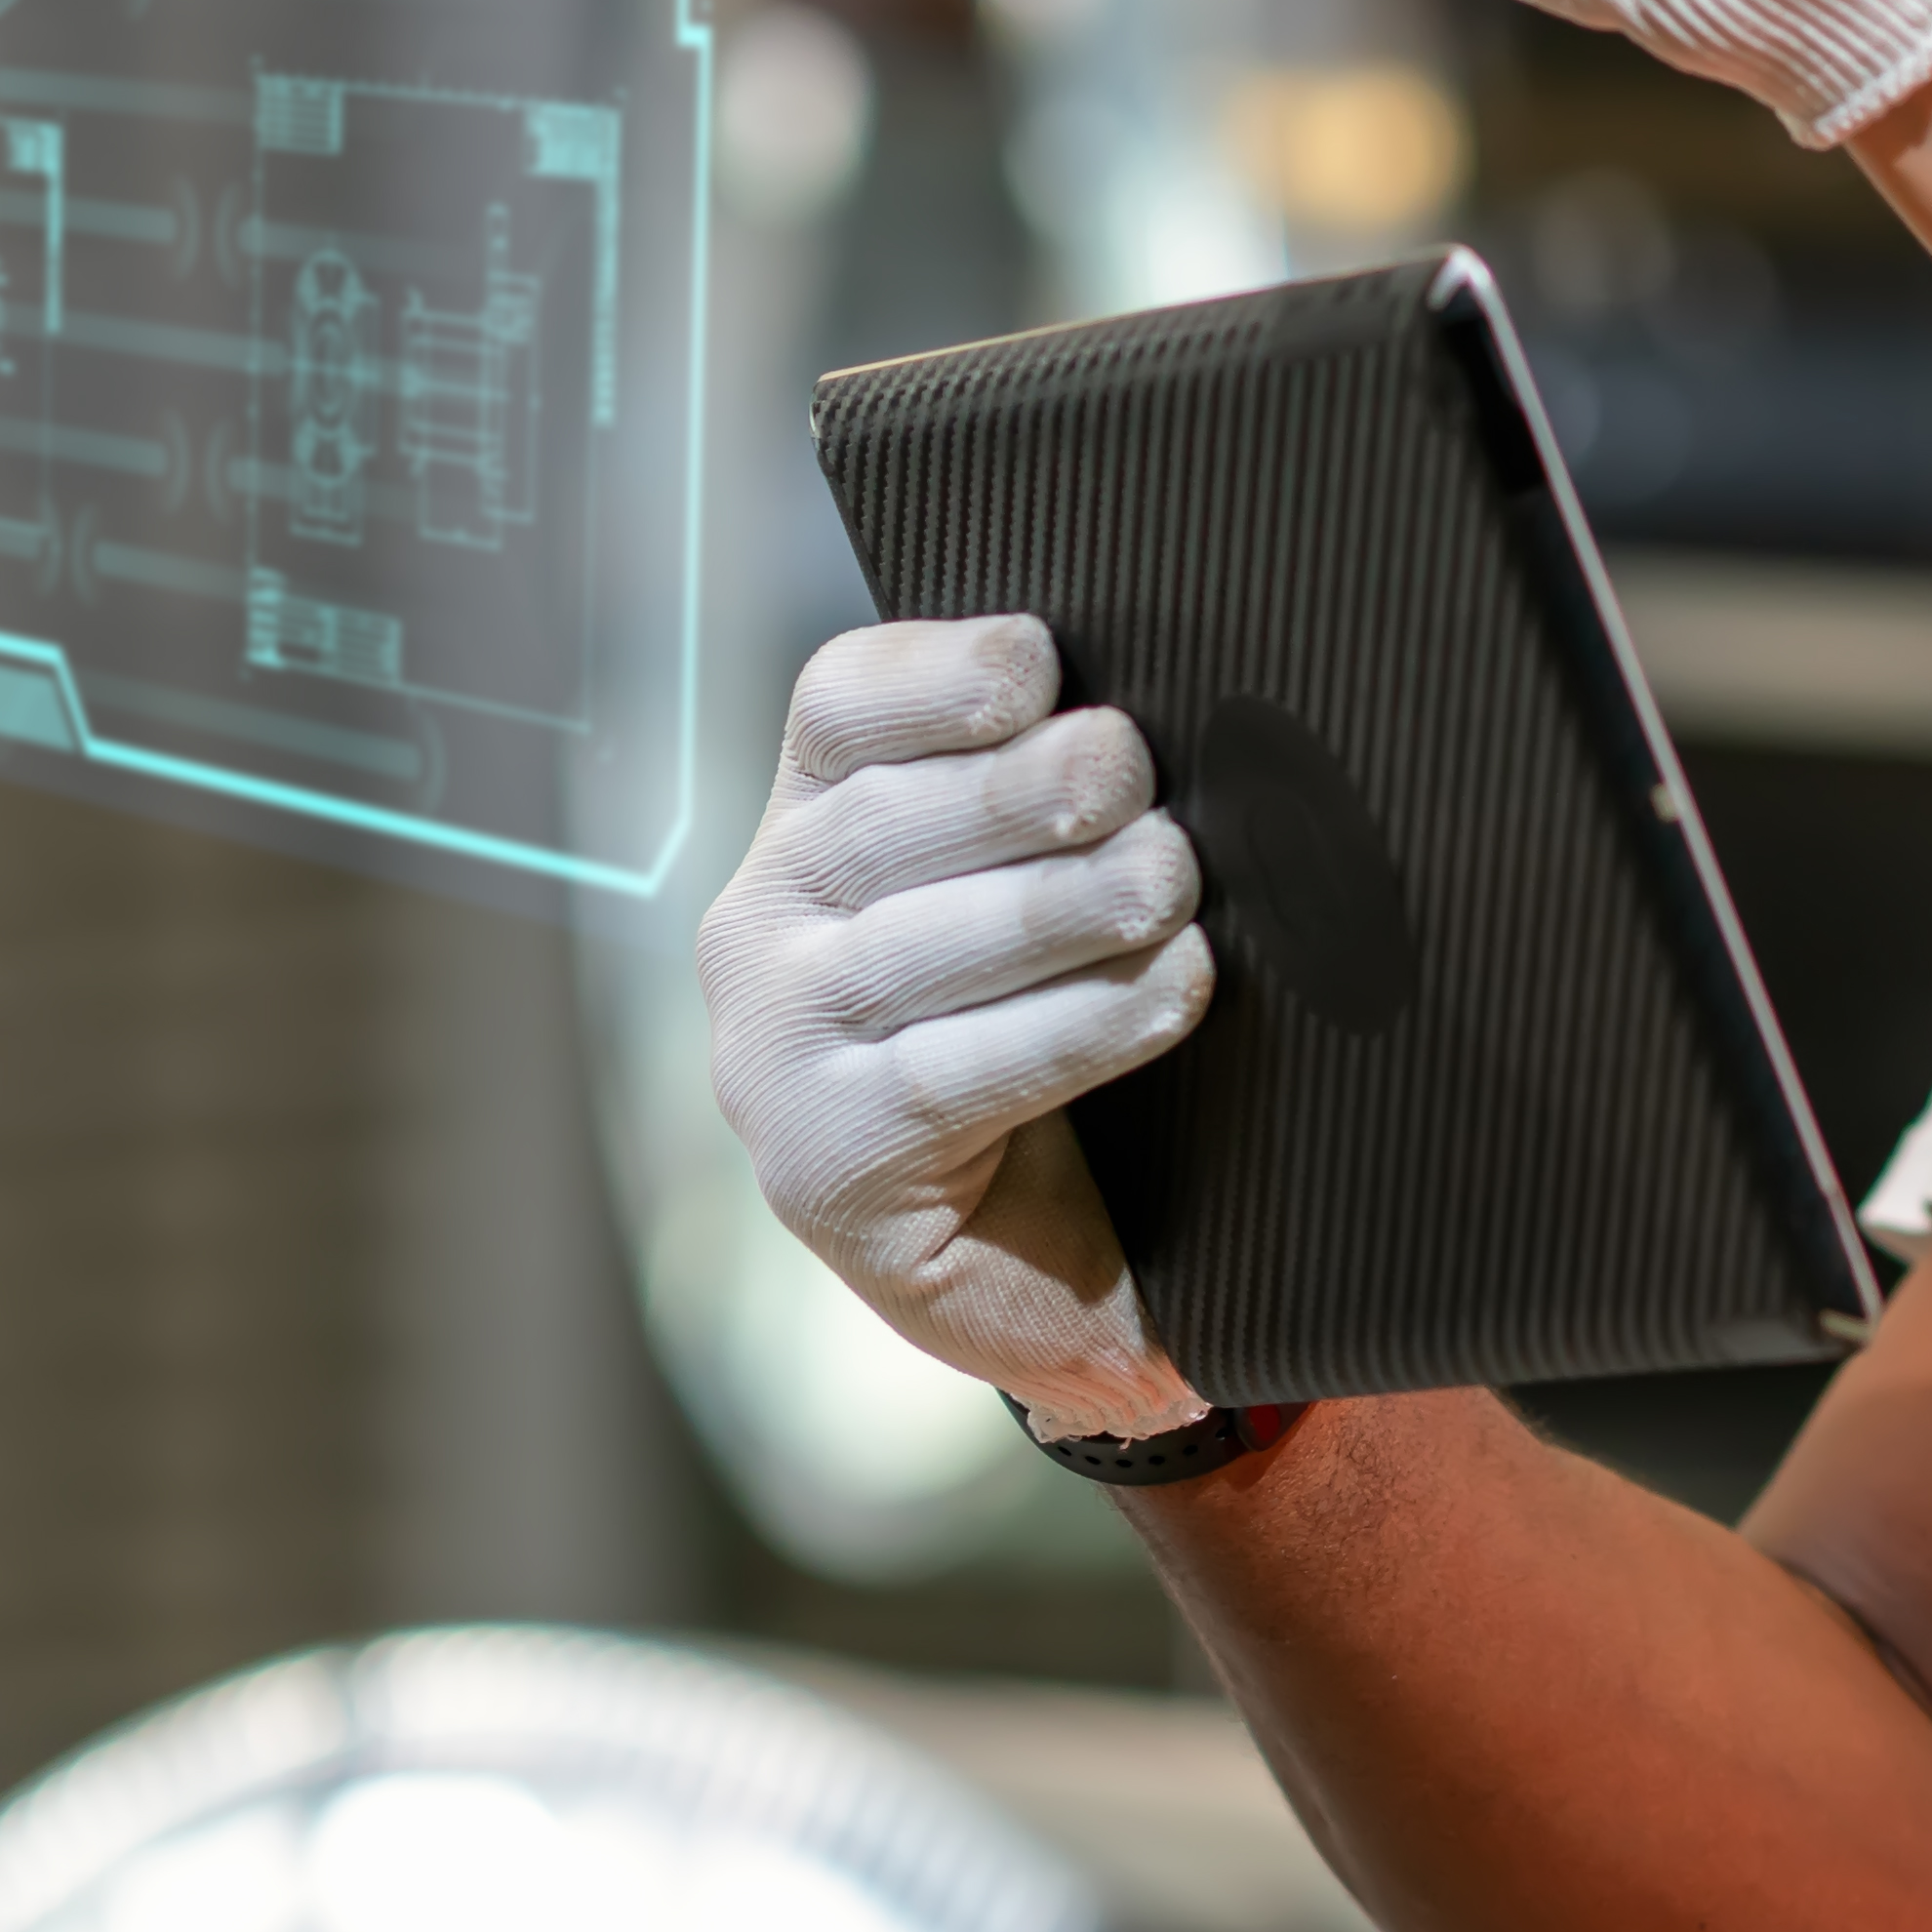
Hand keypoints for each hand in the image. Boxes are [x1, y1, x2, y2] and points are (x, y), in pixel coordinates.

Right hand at [696, 617, 1218, 1444]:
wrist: (1036, 1265)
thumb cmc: (1055, 1037)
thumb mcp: (1032, 893)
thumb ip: (1051, 799)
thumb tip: (1144, 716)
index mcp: (805, 827)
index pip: (840, 710)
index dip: (936, 675)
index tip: (1039, 665)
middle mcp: (759, 932)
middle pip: (888, 823)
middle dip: (1030, 791)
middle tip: (1136, 781)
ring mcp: (775, 1056)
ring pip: (922, 948)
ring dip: (1067, 905)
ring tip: (1167, 885)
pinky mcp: (827, 1168)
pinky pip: (961, 1074)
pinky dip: (1086, 1022)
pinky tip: (1171, 987)